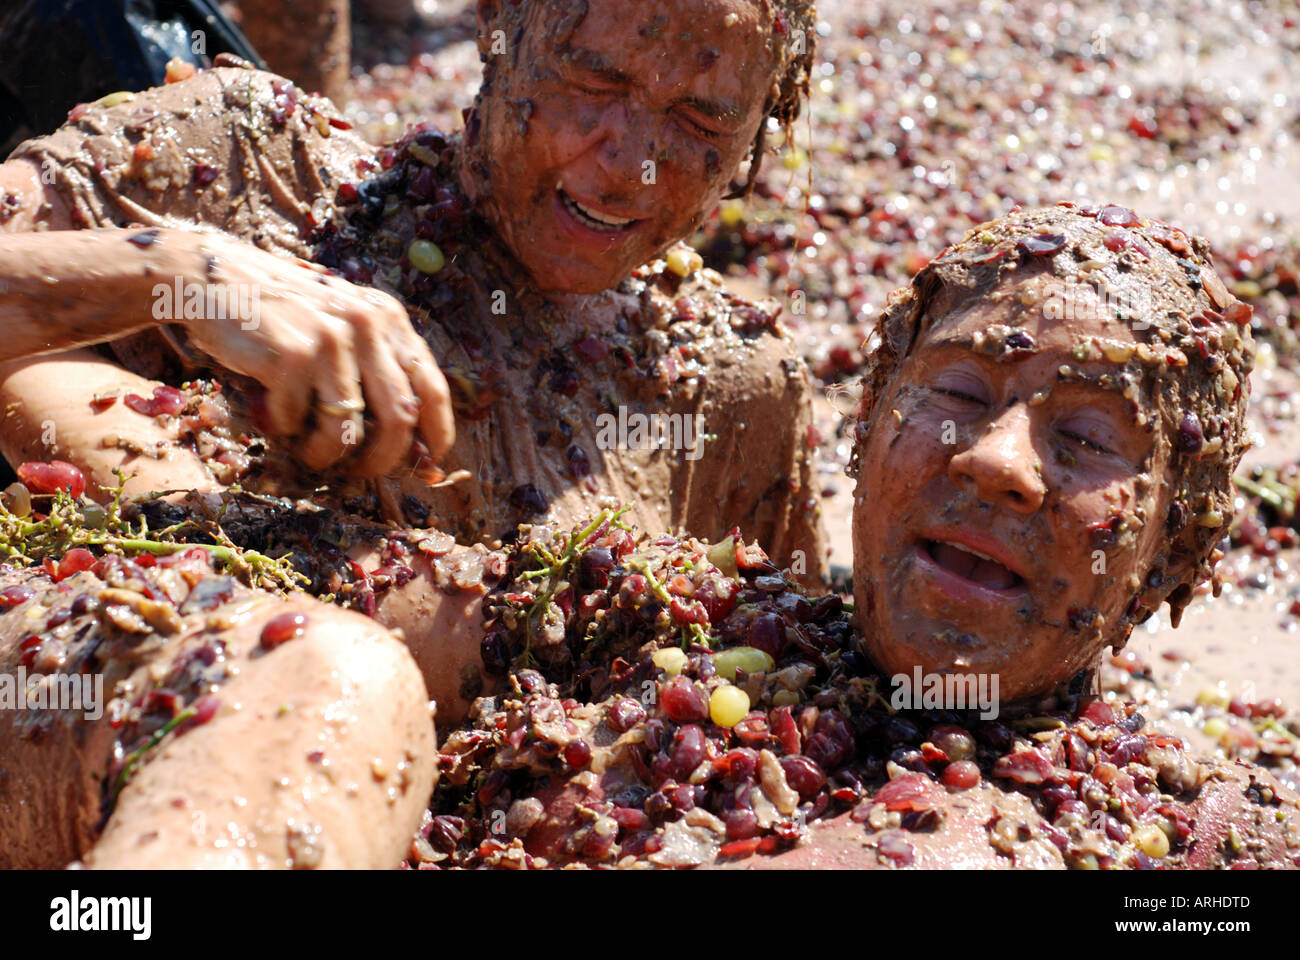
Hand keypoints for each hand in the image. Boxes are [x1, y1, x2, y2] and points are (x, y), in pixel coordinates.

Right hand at [178, 233, 452, 475]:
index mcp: (388, 318)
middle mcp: (366, 325)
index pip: (432, 387)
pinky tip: (269, 410)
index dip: (436, 433)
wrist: (211, 277)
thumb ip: (376, 369)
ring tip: (307, 449)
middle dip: (383, 460)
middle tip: (359, 472)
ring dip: (325, 454)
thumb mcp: (343, 326)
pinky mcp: (290, 356)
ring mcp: (329, 340)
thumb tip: (413, 447)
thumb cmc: (282, 313)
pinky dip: (283, 429)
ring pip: (347, 431)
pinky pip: (297, 422)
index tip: (427, 462)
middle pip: (399, 418)